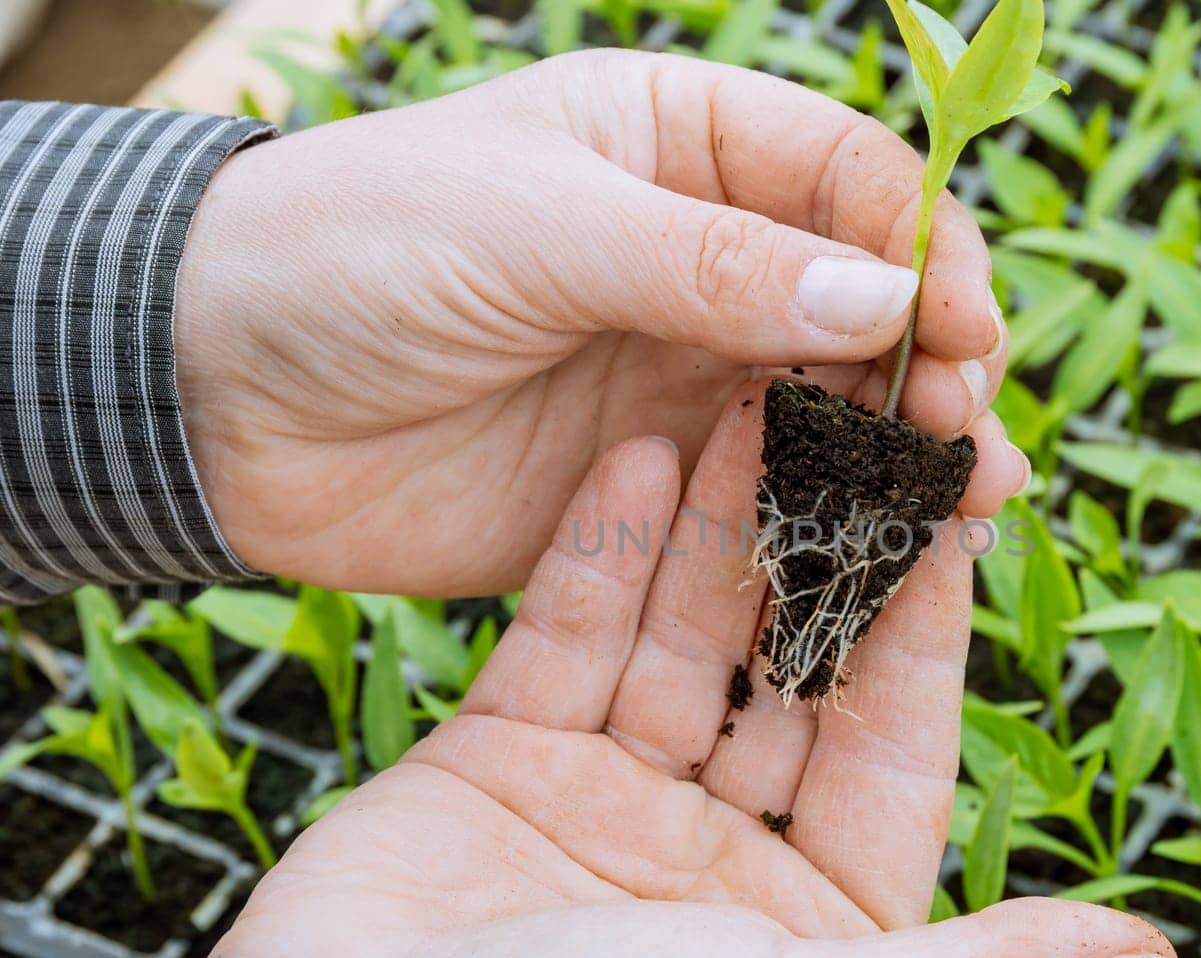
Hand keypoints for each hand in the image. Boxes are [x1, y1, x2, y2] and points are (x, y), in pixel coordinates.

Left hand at [175, 50, 1027, 597]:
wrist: (214, 395)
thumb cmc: (355, 254)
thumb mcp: (532, 225)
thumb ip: (707, 262)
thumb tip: (883, 300)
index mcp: (679, 145)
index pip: (848, 181)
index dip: (921, 248)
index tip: (959, 327)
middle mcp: (702, 258)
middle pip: (864, 303)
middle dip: (932, 360)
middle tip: (963, 430)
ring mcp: (683, 374)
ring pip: (834, 407)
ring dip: (907, 450)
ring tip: (968, 499)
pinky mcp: (656, 482)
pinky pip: (768, 497)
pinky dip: (833, 519)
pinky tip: (889, 551)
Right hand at [213, 390, 1181, 957]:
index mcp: (816, 919)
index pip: (895, 736)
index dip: (924, 614)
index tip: (952, 493)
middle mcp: (720, 853)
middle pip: (790, 665)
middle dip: (817, 541)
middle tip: (847, 411)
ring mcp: (609, 801)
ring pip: (684, 634)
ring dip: (715, 520)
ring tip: (746, 396)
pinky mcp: (503, 763)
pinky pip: (568, 637)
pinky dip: (602, 552)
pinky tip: (635, 452)